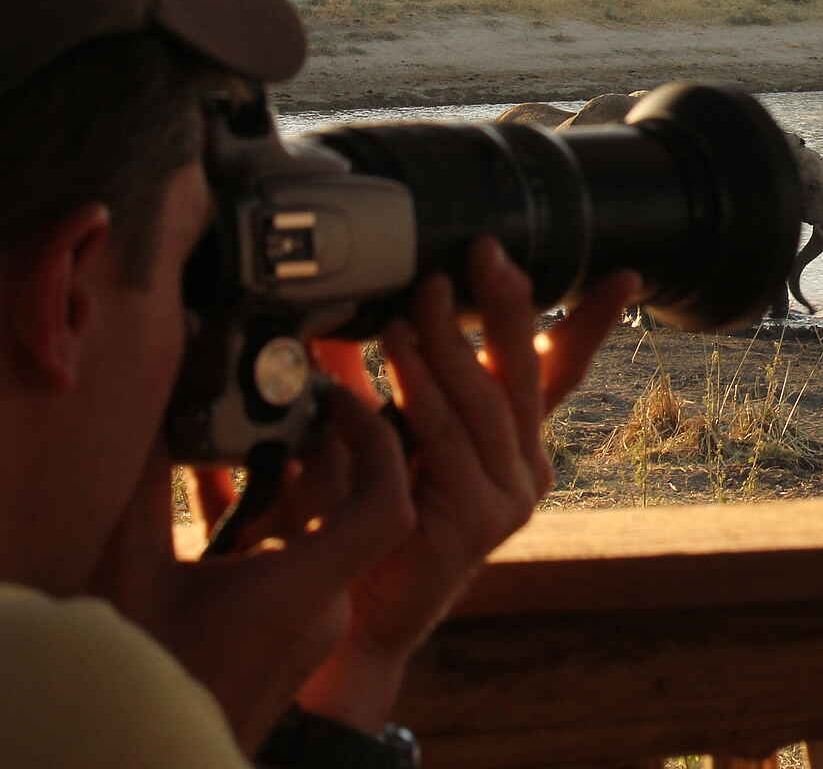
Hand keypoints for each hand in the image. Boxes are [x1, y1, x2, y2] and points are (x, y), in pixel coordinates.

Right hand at [92, 388, 413, 748]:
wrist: (142, 764)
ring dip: (290, 487)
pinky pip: (301, 568)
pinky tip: (227, 500)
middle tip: (284, 398)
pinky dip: (276, 528)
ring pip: (323, 538)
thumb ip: (147, 490)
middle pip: (350, 508)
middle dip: (322, 448)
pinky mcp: (293, 646)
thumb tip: (160, 417)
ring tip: (247, 439)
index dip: (377, 441)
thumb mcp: (131, 574)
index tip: (342, 396)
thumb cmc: (137, 681)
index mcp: (306, 591)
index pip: (386, 504)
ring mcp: (314, 633)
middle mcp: (327, 612)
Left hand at [287, 240, 637, 729]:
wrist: (359, 619)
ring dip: (448, 339)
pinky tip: (389, 353)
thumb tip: (356, 312)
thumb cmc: (373, 526)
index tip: (625, 275)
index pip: (559, 372)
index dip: (591, 323)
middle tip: (486, 250)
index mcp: (516, 447)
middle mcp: (526, 470)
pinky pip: (446, 437)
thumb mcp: (390, 438)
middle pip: (524, 371)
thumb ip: (385, 384)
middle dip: (509, 304)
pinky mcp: (481, 520)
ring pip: (481, 400)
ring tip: (421, 293)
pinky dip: (415, 388)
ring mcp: (510, 497)